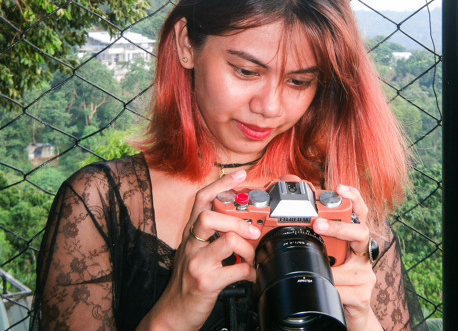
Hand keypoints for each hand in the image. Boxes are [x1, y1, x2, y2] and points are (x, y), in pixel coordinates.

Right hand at [140, 170, 260, 330]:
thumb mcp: (196, 250)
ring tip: (252, 258)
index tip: (239, 175)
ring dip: (248, 249)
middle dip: (239, 222)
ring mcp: (197, 263)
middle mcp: (191, 244)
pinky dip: (250, 272)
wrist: (174, 312)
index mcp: (191, 232)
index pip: (202, 199)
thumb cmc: (189, 278)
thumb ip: (212, 234)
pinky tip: (250, 275)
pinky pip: (237, 270)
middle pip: (211, 216)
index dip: (221, 184)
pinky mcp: (206, 282)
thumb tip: (242, 221)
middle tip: (254, 232)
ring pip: (228, 240)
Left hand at [312, 185, 381, 330]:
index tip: (339, 187)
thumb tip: (284, 226)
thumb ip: (315, 240)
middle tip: (317, 224)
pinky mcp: (363, 296)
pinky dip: (329, 287)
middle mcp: (363, 254)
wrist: (348, 314)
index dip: (352, 196)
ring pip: (349, 267)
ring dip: (327, 267)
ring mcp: (366, 275)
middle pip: (361, 232)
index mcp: (352, 239)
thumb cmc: (333, 280)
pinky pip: (343, 290)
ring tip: (313, 267)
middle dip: (339, 227)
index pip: (358, 212)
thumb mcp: (323, 255)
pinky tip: (324, 288)